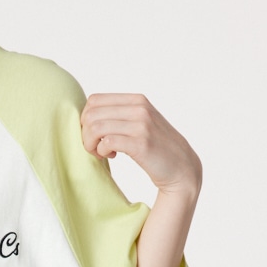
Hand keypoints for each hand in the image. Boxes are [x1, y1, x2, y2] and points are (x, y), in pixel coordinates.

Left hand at [80, 92, 201, 194]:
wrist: (181, 167)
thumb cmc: (156, 147)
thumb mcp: (141, 122)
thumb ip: (121, 114)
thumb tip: (87, 115)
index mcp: (137, 100)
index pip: (94, 100)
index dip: (86, 119)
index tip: (95, 135)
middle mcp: (139, 108)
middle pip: (91, 114)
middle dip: (85, 133)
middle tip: (95, 147)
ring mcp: (141, 125)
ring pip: (96, 127)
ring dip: (91, 144)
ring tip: (101, 153)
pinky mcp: (141, 143)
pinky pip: (107, 142)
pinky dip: (102, 151)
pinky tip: (111, 156)